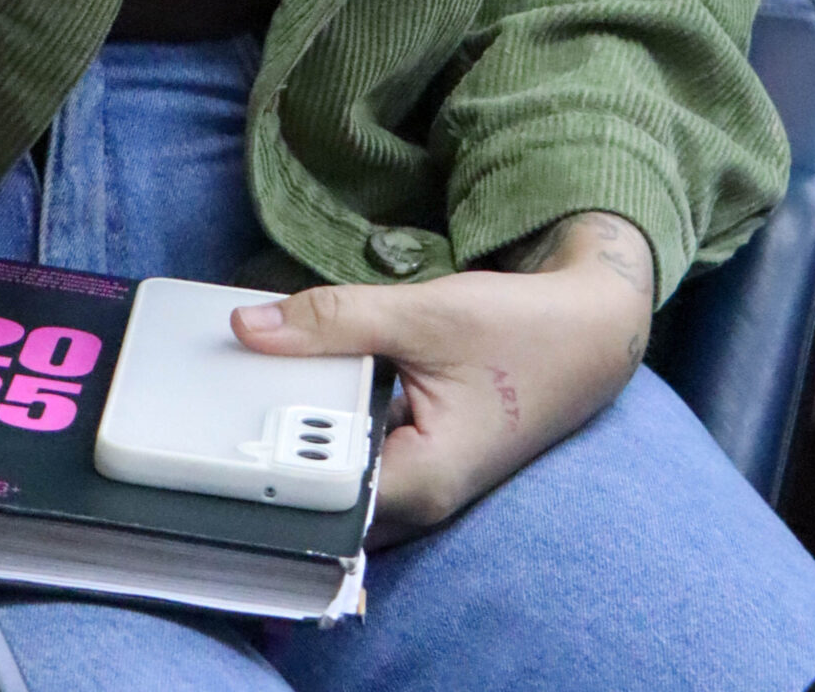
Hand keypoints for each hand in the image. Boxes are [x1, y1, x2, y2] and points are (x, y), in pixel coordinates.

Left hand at [231, 213, 653, 544]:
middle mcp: (415, 499)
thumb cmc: (523, 331)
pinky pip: (356, 443)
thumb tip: (249, 327)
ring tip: (256, 372)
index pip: (321, 496)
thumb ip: (336, 321)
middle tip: (225, 386)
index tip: (226, 419)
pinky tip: (306, 367)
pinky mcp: (415, 456)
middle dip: (275, 436)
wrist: (589, 332)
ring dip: (301, 419)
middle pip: (320, 487)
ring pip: (335, 466)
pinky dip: (330, 409)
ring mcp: (416, 482)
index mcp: (422, 483)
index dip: (270, 459)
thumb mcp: (425, 315)